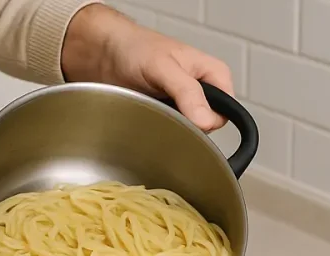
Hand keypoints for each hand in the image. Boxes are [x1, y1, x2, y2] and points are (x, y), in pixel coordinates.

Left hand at [62, 4, 233, 131]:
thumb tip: (206, 120)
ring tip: (153, 111)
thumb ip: (187, 93)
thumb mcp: (163, 67)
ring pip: (190, 132)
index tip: (184, 116)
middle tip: (163, 112)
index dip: (207, 121)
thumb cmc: (135, 48)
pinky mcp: (168, 113)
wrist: (105, 53)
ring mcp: (185, 103)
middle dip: (187, 126)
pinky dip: (161, 130)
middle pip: (207, 127)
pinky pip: (172, 132)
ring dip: (171, 128)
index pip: (224, 114)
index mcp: (213, 74)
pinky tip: (149, 118)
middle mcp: (203, 90)